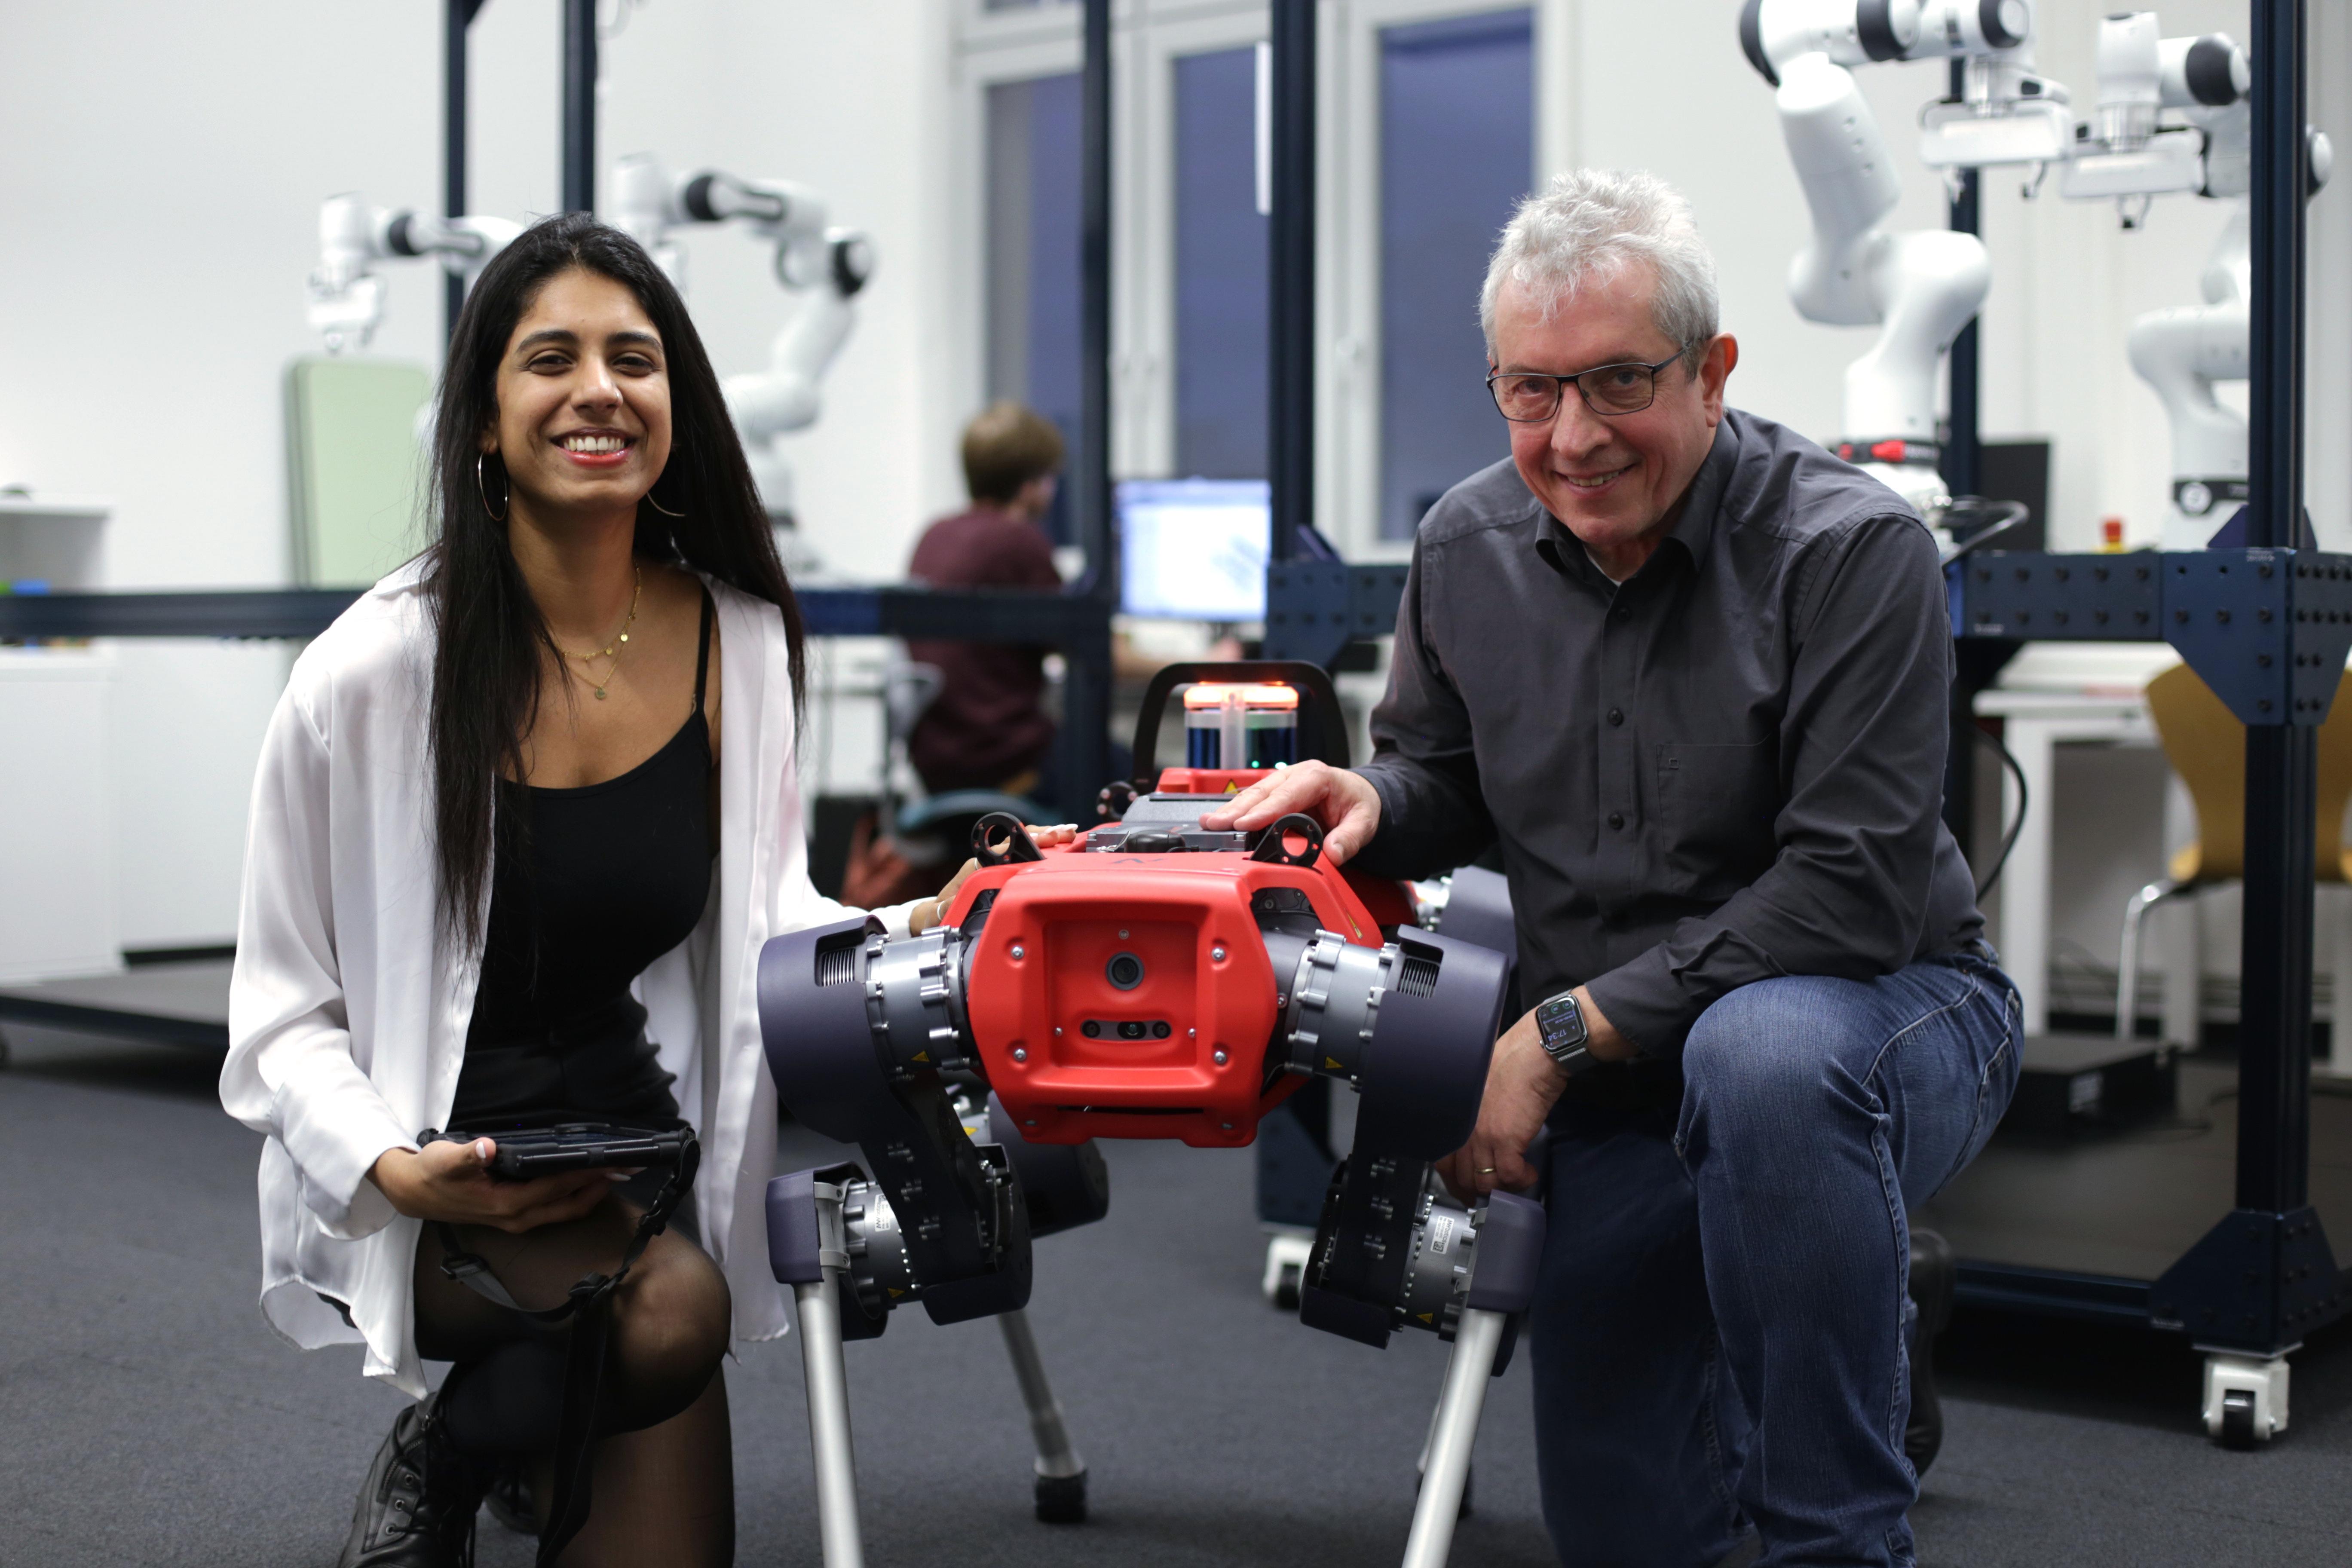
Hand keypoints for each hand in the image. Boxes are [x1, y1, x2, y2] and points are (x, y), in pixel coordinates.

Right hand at [368, 1139, 615, 1232]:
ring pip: (565, 1210)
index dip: (584, 1174)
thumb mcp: (445, 1159)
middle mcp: (516, 1217)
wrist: (413, 1193)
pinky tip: (586, 1181)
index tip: (609, 1161)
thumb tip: (486, 1148)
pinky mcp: (515, 1215)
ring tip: (616, 1173)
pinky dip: (575, 1197)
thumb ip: (467, 1155)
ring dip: (591, 1193)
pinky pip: (554, 1209)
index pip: (556, 1187)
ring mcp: (517, 1219)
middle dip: (600, 1187)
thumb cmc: (432, 1173)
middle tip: (629, 1169)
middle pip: (569, 1205)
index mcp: (506, 1204)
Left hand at [909, 825, 1082, 933]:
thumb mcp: (943, 911)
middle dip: (1042, 835)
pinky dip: (1042, 847)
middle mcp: (989, 860)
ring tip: (1068, 832)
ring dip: (1045, 838)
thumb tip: (951, 904)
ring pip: (1024, 844)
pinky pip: (1025, 853)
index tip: (1041, 839)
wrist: (939, 910)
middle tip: (1064, 832)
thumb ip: (947, 907)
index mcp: (977, 866)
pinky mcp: (1004, 869)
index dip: (1023, 842)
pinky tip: (1059, 843)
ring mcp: (997, 862)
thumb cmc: (945, 909)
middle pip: (1019, 840)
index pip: (1005, 848)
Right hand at [1196, 761, 1381, 864]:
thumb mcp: (1364, 821)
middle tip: (1217, 824)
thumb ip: (1349, 838)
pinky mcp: (1276, 791)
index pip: (1287, 795)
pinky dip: (1236, 810)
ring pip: (1253, 794)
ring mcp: (1283, 781)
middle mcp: (1296, 775)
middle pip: (1263, 793)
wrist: (1360, 794)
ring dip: (1231, 809)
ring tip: (1209, 822)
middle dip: (1238, 809)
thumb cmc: (1359, 803)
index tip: (1245, 824)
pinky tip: (1218, 819)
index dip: (1264, 810)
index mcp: (1317, 777)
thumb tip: (1333, 853)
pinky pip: (1254, 800)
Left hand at [1433, 988, 1630, 1201]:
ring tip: (1515, 1182)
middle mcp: (1465, 1129)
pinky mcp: (1508, 1140)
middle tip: (1492, 1197)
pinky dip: (1521, 1180)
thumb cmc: (1511, 1062)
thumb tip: (1481, 1137)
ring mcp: (1484, 1136)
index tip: (1465, 1189)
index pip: (1443, 1162)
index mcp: (1456, 1117)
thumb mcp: (1480, 1091)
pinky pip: (1510, 1176)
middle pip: (1462, 1177)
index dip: (1455, 1181)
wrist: (1533, 1053)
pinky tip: (1529, 1173)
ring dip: (1502, 1189)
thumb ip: (1475, 1116)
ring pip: (1485, 1182)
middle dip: (1478, 1193)